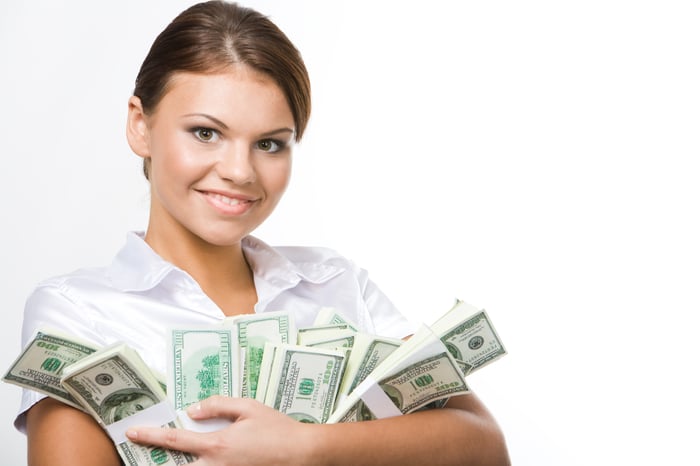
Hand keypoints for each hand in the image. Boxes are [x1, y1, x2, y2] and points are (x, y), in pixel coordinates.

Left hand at [126, 396, 316, 465]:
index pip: (175, 439)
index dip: (151, 435)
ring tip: (166, 457)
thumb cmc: (277, 429)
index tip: (132, 432)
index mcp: (216, 444)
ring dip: (177, 465)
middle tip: (141, 453)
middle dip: (156, 462)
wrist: (302, 454)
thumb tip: (193, 410)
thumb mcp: (249, 407)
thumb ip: (218, 405)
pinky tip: (196, 460)